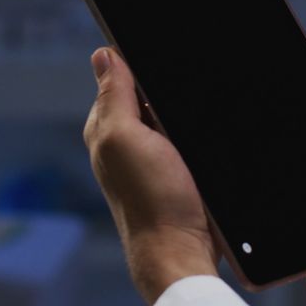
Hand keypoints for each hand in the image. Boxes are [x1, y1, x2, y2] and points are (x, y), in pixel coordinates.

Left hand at [84, 47, 218, 304]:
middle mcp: (125, 140)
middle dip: (164, 88)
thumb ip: (113, 96)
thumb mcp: (125, 138)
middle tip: (181, 98)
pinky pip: (186, 137)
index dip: (138, 65)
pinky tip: (203, 134)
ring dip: (184, 111)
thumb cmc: (152, 199)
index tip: (161, 59)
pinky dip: (195, 131)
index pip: (119, 76)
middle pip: (148, 94)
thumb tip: (102, 54)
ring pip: (170, 114)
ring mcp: (153, 157)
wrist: (184, 251)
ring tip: (191, 125)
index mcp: (105, 127)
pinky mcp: (179, 171)